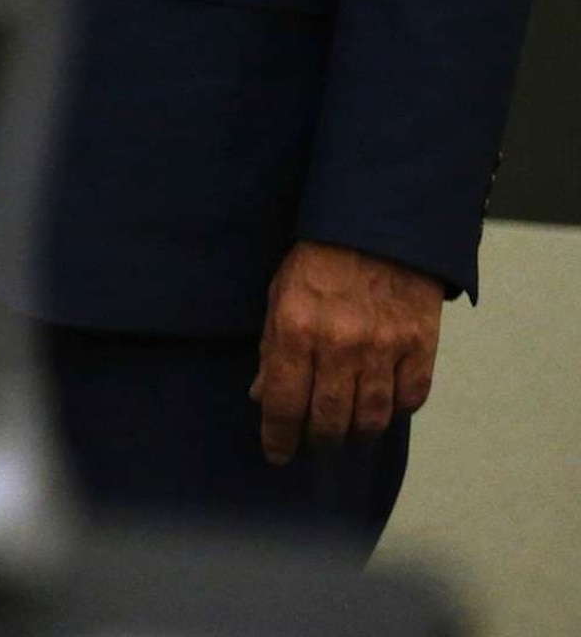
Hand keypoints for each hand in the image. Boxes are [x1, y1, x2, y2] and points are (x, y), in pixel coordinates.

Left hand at [250, 240, 444, 464]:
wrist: (379, 228)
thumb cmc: (319, 261)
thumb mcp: (279, 296)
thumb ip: (271, 349)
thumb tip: (262, 397)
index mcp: (295, 330)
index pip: (283, 403)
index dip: (278, 437)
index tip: (277, 454)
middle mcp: (339, 345)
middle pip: (329, 420)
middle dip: (317, 441)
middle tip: (314, 442)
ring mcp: (384, 348)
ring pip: (371, 419)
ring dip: (355, 434)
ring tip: (346, 432)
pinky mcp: (421, 347)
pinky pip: (410, 400)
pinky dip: (395, 410)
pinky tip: (382, 406)